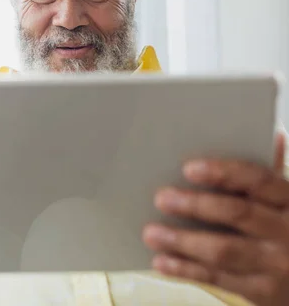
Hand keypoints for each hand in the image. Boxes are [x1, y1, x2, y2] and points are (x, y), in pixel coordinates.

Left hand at [143, 133, 288, 305]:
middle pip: (237, 213)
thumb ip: (267, 176)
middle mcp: (287, 231)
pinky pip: (219, 279)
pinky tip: (162, 261)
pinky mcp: (263, 291)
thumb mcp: (285, 201)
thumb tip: (270, 135)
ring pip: (224, 250)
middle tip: (161, 198)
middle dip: (195, 205)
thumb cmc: (287, 228)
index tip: (189, 168)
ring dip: (183, 241)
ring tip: (151, 232)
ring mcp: (276, 264)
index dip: (223, 172)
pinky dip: (187, 270)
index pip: (257, 180)